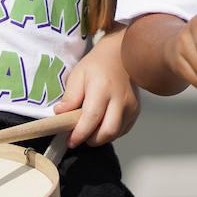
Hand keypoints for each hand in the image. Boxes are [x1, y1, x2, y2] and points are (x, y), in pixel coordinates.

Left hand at [52, 29, 139, 146]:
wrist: (120, 55)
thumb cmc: (96, 65)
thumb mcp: (78, 75)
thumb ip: (70, 96)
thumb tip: (60, 114)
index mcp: (102, 88)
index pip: (91, 118)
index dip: (80, 133)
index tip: (70, 141)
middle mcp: (120, 99)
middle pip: (107, 132)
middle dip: (91, 140)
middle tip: (78, 136)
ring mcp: (131, 106)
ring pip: (115, 134)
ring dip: (100, 137)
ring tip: (88, 128)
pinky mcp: (136, 111)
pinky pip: (122, 130)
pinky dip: (110, 132)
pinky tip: (101, 123)